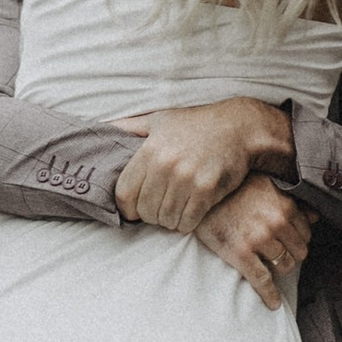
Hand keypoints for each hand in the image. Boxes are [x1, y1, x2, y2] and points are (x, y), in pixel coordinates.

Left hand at [112, 99, 293, 233]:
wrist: (238, 127)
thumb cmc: (196, 124)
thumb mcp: (159, 119)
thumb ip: (130, 126)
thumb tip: (103, 127)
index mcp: (150, 150)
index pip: (125, 194)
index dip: (128, 208)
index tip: (136, 209)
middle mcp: (165, 164)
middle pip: (145, 210)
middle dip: (151, 215)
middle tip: (161, 208)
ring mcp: (187, 178)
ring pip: (166, 219)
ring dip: (170, 220)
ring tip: (176, 209)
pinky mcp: (207, 189)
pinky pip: (187, 221)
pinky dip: (187, 223)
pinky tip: (191, 212)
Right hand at [190, 176, 311, 310]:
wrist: (201, 196)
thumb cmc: (233, 190)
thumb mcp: (266, 187)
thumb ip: (292, 201)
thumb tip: (315, 217)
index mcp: (285, 206)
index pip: (306, 233)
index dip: (298, 240)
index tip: (289, 243)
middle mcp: (276, 223)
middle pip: (298, 253)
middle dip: (291, 255)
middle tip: (279, 254)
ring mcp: (259, 239)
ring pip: (284, 266)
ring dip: (280, 269)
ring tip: (271, 267)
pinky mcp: (241, 254)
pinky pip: (262, 280)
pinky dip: (269, 294)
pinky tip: (273, 303)